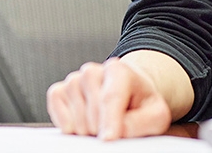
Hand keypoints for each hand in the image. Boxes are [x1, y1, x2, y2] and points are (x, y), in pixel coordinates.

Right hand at [47, 56, 173, 139]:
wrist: (127, 95)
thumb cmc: (141, 105)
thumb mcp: (156, 115)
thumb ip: (142, 122)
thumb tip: (119, 130)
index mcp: (119, 71)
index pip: (111, 97)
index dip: (110, 120)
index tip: (109, 139)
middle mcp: (93, 71)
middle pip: (92, 108)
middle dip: (102, 127)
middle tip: (113, 131)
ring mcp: (74, 80)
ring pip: (74, 110)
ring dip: (86, 127)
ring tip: (100, 126)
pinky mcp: (59, 91)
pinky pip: (55, 106)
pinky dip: (65, 121)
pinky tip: (80, 125)